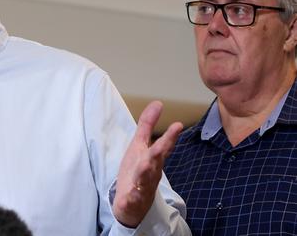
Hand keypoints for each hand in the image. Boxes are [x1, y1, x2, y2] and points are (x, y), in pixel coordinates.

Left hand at [112, 101, 182, 227]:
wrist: (133, 204)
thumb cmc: (138, 171)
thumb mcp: (140, 145)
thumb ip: (147, 125)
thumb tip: (158, 103)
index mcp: (152, 159)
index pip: (163, 146)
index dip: (170, 137)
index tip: (178, 125)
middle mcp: (150, 172)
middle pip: (156, 161)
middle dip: (159, 152)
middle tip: (162, 145)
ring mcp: (142, 186)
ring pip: (145, 179)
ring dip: (145, 172)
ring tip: (146, 164)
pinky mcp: (131, 200)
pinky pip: (132, 199)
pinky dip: (131, 197)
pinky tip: (128, 195)